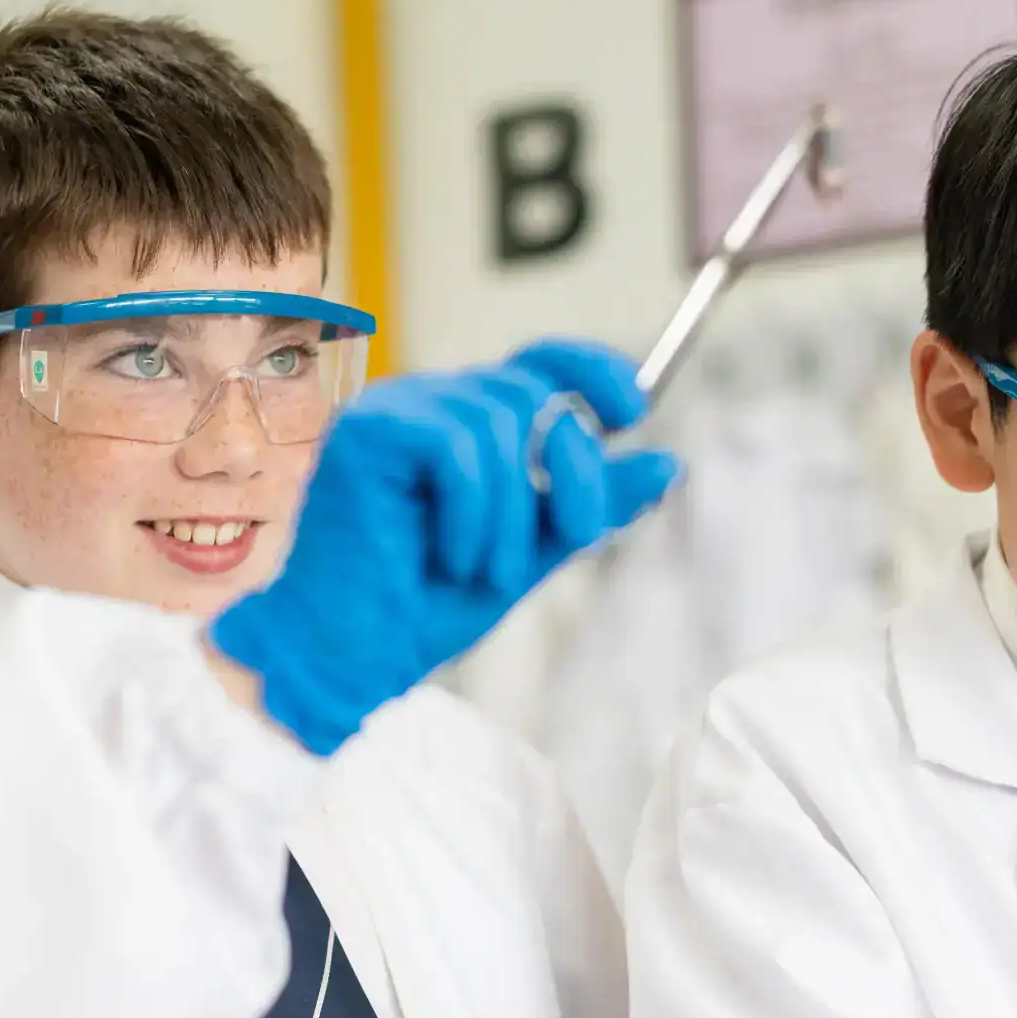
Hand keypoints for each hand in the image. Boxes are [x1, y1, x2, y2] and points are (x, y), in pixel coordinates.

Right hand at [209, 338, 679, 755]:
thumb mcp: (530, 552)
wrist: (350, 654)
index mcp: (461, 423)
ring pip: (498, 420)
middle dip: (573, 470)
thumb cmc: (421, 608)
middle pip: (532, 391)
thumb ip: (587, 506)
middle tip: (575, 538)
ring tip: (486, 570)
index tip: (632, 411)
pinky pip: (456, 448)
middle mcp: (426, 403)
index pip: (538, 363)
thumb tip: (666, 462)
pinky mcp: (367, 432)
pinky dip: (471, 512)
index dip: (592, 371)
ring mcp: (392, 411)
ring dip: (513, 513)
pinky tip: (449, 557)